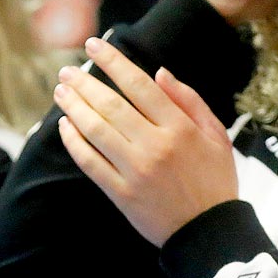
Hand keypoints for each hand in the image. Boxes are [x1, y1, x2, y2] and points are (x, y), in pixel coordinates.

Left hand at [55, 38, 237, 247]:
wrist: (209, 232)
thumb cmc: (215, 180)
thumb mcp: (216, 135)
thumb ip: (189, 101)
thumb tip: (160, 72)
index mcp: (179, 127)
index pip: (138, 84)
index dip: (113, 61)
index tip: (94, 46)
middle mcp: (155, 145)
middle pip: (111, 105)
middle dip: (85, 83)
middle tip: (67, 71)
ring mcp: (136, 171)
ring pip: (96, 131)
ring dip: (74, 108)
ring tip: (61, 92)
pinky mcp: (122, 194)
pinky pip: (91, 164)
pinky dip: (74, 143)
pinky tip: (65, 127)